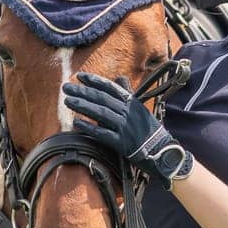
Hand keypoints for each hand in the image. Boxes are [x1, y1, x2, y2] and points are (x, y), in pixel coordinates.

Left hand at [61, 71, 192, 189]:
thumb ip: (127, 94)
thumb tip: (119, 78)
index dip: (94, 81)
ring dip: (83, 106)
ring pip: (101, 113)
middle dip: (83, 92)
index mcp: (132, 102)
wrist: (161, 150)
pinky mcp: (122, 143)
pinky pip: (102, 134)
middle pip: (102, 99)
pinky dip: (89, 128)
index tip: (79, 77)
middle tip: (66, 88)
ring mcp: (125, 127)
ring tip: (68, 101)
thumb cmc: (148, 129)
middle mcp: (128, 112)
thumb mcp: (140, 108)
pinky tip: (76, 123)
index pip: (110, 88)